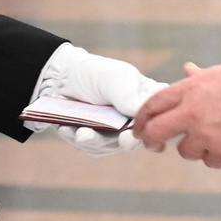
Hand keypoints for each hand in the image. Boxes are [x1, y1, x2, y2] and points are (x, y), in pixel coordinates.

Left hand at [33, 45, 161, 155]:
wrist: (61, 76)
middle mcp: (133, 120)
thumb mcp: (115, 79)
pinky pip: (91, 147)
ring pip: (111, 146)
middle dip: (128, 142)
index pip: (159, 119)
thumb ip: (130, 96)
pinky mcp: (95, 140)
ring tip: (82, 132)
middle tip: (123, 140)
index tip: (145, 129)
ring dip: (96, 140)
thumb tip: (145, 115)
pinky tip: (67, 128)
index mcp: (145, 101)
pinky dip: (78, 139)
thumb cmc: (94, 73)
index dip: (154, 128)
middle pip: (137, 139)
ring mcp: (114, 133)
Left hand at [133, 62, 220, 167]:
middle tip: (154, 145)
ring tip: (216, 137)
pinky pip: (210, 161)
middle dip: (151, 140)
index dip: (142, 118)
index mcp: (190, 88)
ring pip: (185, 151)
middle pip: (156, 131)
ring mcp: (205, 134)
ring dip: (196, 148)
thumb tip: (187, 69)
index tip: (140, 127)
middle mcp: (192, 111)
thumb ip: (199, 77)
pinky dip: (219, 156)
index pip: (153, 104)